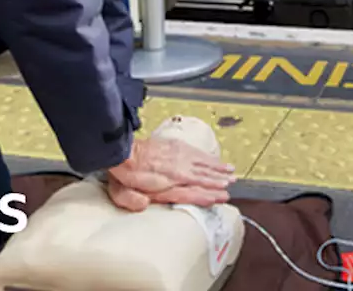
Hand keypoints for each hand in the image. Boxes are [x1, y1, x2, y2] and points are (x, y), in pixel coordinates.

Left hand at [105, 136, 235, 211]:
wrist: (121, 149)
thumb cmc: (123, 174)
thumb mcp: (121, 192)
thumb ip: (131, 201)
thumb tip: (143, 205)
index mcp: (163, 183)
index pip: (191, 192)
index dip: (206, 196)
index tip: (220, 198)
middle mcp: (174, 170)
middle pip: (201, 178)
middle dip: (218, 182)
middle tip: (231, 187)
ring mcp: (177, 157)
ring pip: (202, 165)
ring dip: (218, 170)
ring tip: (231, 173)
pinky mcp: (176, 147)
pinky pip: (197, 153)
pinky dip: (209, 158)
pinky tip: (216, 160)